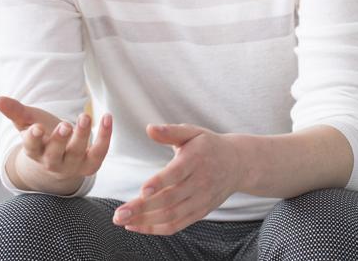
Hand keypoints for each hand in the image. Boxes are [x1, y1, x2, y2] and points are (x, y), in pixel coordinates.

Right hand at [0, 96, 111, 193]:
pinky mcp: (90, 164)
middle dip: (60, 140)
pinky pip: (99, 151)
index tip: (36, 129)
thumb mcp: (29, 122)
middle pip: (54, 154)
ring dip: (82, 135)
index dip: (33, 139)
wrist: (62, 158)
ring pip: (77, 153)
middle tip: (66, 125)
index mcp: (35, 151)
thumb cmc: (44, 136)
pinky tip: (107, 117)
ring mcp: (72, 165)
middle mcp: (52, 162)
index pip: (31, 147)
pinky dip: (104, 136)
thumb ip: (15, 111)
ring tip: (85, 116)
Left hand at [114, 124, 243, 235]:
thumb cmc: (209, 145)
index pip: (177, 173)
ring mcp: (201, 200)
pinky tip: (136, 226)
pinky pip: (177, 225)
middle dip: (143, 208)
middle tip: (118, 214)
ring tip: (122, 221)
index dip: (160, 182)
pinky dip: (155, 229)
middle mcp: (201, 182)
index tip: (142, 190)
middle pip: (170, 199)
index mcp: (197, 159)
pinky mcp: (200, 212)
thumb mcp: (193, 132)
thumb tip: (149, 128)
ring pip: (172, 215)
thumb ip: (170, 132)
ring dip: (145, 221)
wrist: (238, 163)